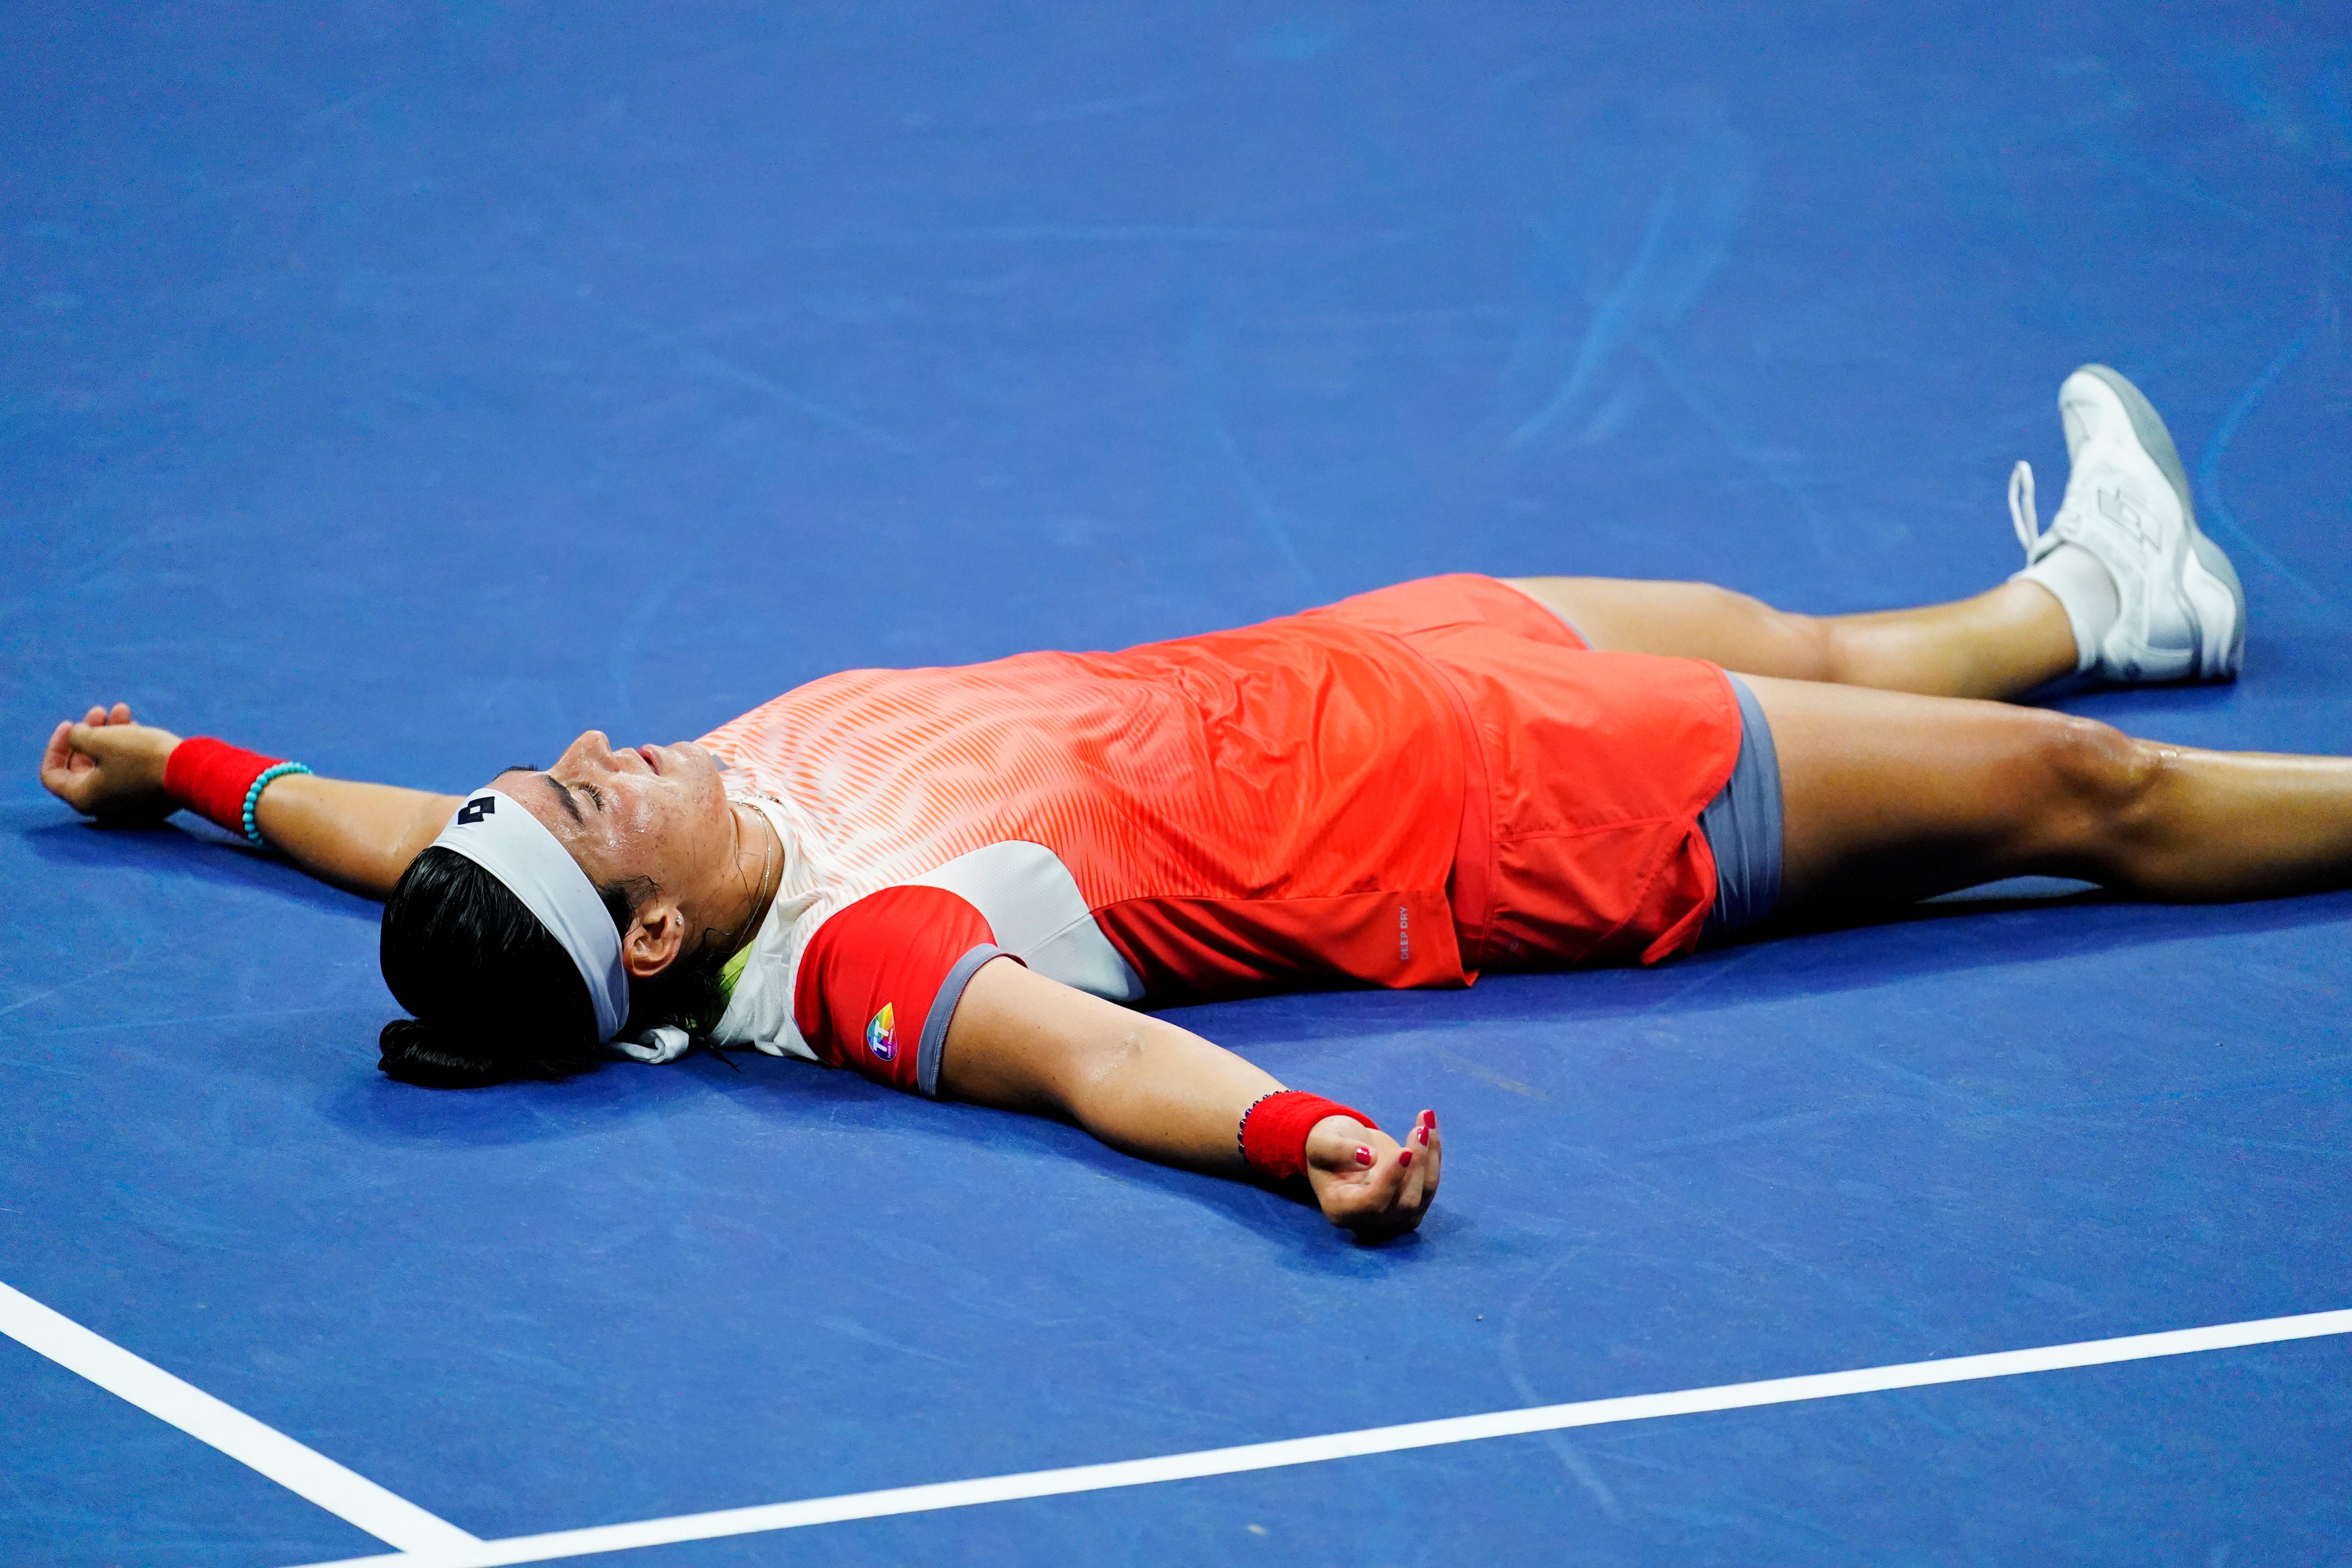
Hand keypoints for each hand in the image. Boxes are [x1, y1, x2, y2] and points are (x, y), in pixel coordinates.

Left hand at [40, 704, 181, 823]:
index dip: (56, 746)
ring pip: (109, 765)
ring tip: (121, 709)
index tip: (70, 724)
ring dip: (111, 736)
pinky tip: (137, 726)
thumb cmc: (141, 757)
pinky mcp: (149, 798)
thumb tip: (78, 736)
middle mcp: (104, 807)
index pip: (53, 774)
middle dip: (89, 735)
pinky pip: (129, 772)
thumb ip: (78, 736)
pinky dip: (128, 750)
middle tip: (98, 712)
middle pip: (83, 767)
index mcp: (84, 798)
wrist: (191, 771)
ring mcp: (129, 804)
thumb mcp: (101, 739)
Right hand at [1304, 1108, 1440, 1242]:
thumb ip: (1338, 1150)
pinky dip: (1433, 1156)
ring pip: (1425, 1194)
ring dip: (1430, 1155)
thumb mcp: (1321, 1142)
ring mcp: (1394, 1219)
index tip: (1405, 1151)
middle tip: (1420, 1129)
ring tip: (1426, 1119)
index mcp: (1341, 1211)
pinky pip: (1430, 1185)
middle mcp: (1370, 1223)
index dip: (1391, 1180)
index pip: (1373, 1204)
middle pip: (1406, 1202)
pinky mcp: (1412, 1208)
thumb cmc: (1326, 1146)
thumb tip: (1369, 1157)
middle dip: (1417, 1164)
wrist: (1342, 1151)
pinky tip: (1430, 1128)